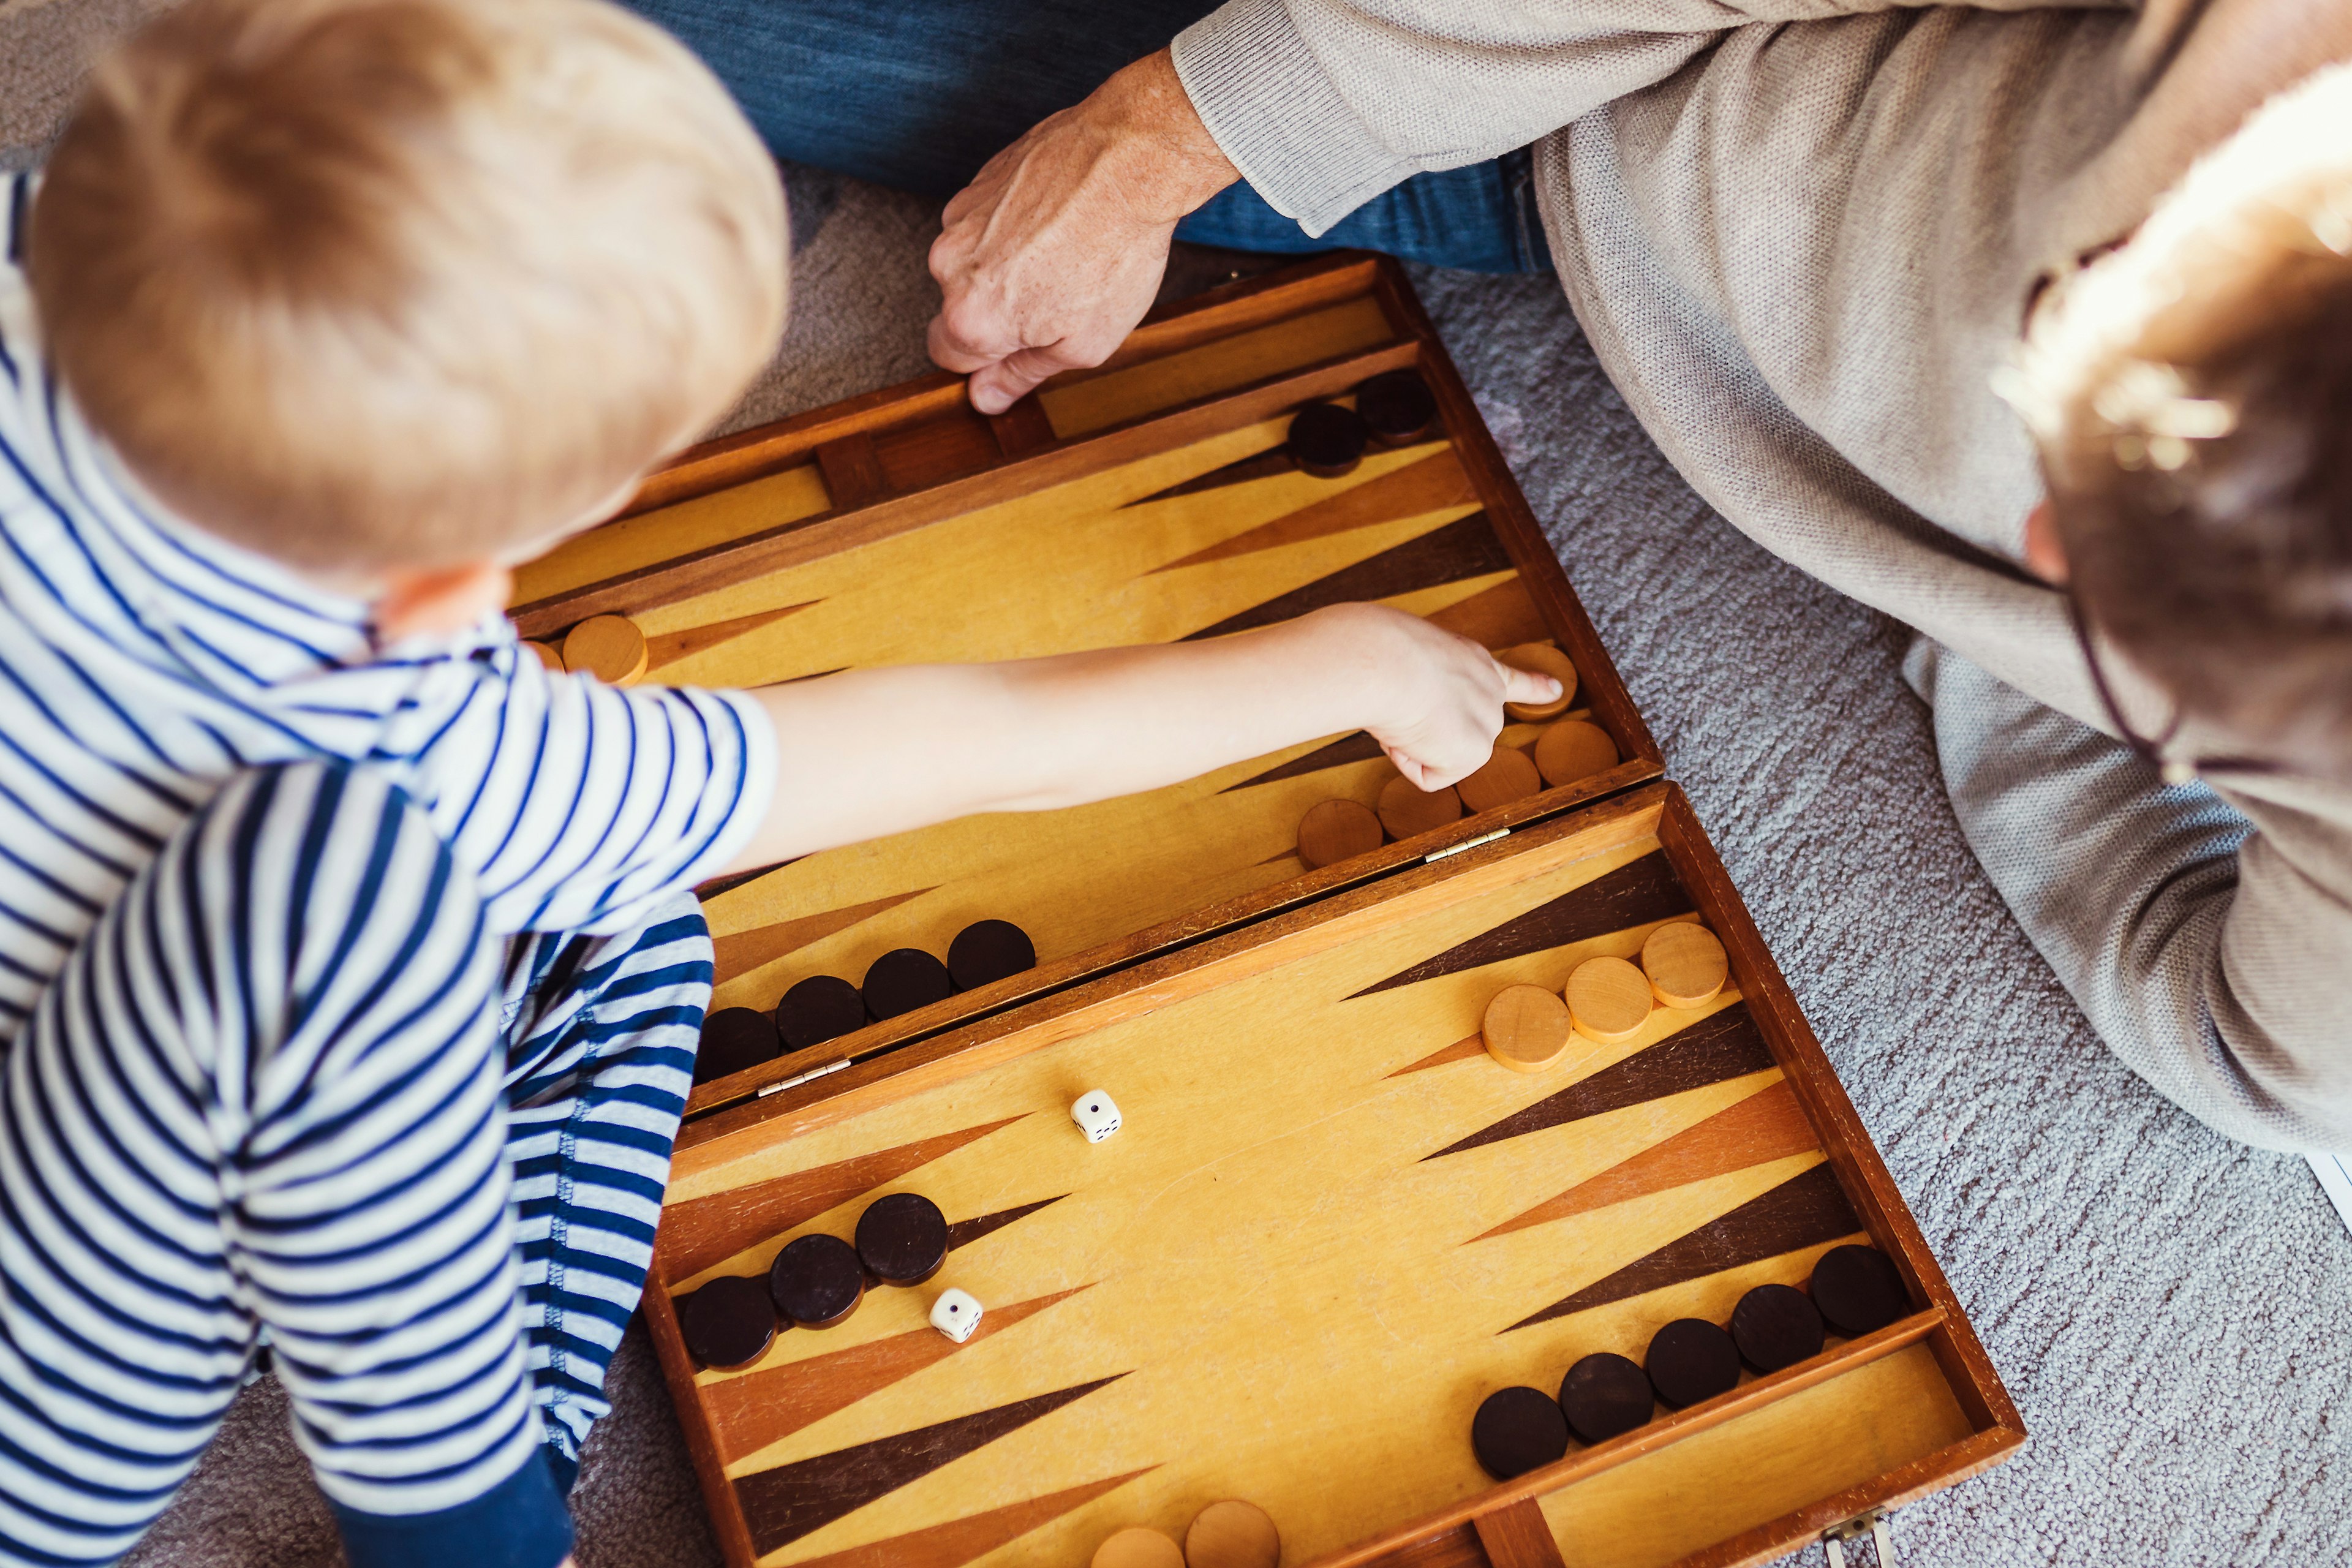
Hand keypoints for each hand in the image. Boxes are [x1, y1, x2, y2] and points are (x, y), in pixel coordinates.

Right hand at [927, 48, 1237, 414]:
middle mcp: (949, 265)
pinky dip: (1016, 226)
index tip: (1024, 346)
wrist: (1130, 159)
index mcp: (971, 318)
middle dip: (1004, 309)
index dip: (988, 360)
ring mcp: (960, 216)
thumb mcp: (1082, 344)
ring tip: (1067, 252)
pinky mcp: (978, 180)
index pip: (949, 357)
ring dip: (1010, 265)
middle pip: (962, 306)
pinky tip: (1061, 220)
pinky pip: (988, 220)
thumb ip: (1024, 375)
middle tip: (1062, 296)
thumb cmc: (1113, 255)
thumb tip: (985, 398)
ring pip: (975, 261)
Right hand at [1332, 605, 1560, 790]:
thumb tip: (1399, 717)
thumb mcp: (1405, 654)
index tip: (1556, 690)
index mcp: (1473, 660)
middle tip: (1398, 697)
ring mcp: (1488, 723)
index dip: (1534, 686)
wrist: (1386, 661)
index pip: (1510, 677)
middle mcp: (1490, 691)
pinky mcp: (1475, 752)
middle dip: (1420, 727)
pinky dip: (1406, 761)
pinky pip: (1428, 776)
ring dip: (1407, 739)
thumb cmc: (1380, 649)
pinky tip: (1405, 731)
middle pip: (1452, 733)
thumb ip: (1417, 681)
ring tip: (1401, 707)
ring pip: (1434, 754)